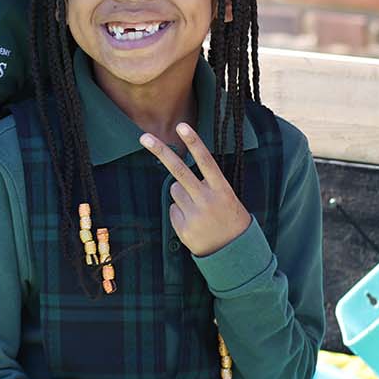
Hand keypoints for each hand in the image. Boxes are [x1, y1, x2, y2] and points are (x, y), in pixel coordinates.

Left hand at [141, 124, 250, 256]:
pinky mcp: (183, 229)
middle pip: (179, 171)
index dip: (194, 142)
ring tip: (198, 209)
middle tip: (144, 137)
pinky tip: (194, 222)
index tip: (182, 126)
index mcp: (222, 189)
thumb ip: (206, 184)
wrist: (234, 253)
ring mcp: (194, 215)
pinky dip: (180, 213)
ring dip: (181, 195)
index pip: (206, 161)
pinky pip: (172, 210)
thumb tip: (175, 177)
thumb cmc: (230, 218)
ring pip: (174, 190)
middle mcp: (207, 200)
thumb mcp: (227, 197)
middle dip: (160, 152)